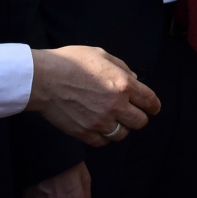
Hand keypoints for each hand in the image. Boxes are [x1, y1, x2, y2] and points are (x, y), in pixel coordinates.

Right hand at [28, 45, 160, 146]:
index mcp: (123, 84)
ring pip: (122, 134)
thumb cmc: (70, 62)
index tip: (153, 108)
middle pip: (140, 122)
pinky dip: (103, 137)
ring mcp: (100, 121)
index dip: (154, 106)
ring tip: (112, 120)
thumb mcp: (101, 55)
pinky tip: (98, 127)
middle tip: (131, 114)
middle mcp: (115, 105)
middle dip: (138, 117)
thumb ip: (121, 67)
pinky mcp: (85, 133)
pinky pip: (103, 142)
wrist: (42, 78)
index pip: (150, 101)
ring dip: (121, 128)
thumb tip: (134, 78)